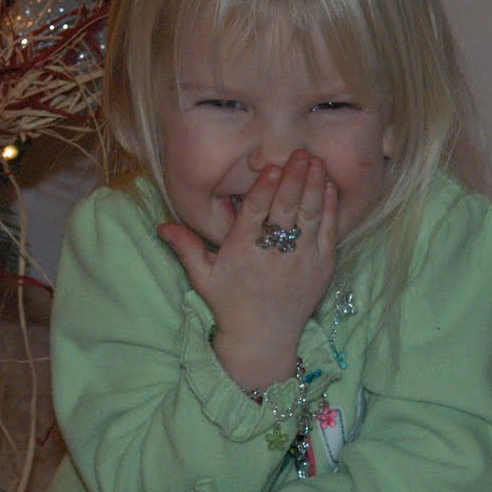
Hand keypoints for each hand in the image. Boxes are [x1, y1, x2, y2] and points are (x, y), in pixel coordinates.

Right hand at [159, 151, 337, 391]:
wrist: (263, 338)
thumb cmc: (230, 304)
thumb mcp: (203, 276)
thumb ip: (185, 247)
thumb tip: (161, 225)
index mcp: (243, 251)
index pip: (255, 213)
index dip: (264, 189)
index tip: (271, 166)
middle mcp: (274, 254)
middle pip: (286, 209)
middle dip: (294, 178)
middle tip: (300, 152)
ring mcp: (302, 260)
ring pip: (310, 216)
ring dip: (314, 187)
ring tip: (317, 162)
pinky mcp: (322, 267)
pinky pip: (328, 232)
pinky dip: (330, 209)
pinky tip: (329, 188)